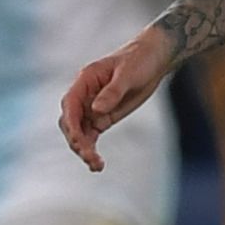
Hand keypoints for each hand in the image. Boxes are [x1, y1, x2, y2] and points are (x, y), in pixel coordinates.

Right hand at [60, 28, 177, 171]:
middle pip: (70, 122)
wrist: (154, 59)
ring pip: (79, 133)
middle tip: (90, 157)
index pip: (70, 104)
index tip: (78, 140)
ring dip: (83, 149)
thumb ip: (112, 92)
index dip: (71, 123)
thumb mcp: (128, 74)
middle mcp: (84, 96)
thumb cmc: (140, 60)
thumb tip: (95, 109)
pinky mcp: (102, 118)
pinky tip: (97, 164)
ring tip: (96, 165)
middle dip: (76, 141)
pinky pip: (91, 136)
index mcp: (85, 81)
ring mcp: (92, 108)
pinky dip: (91, 149)